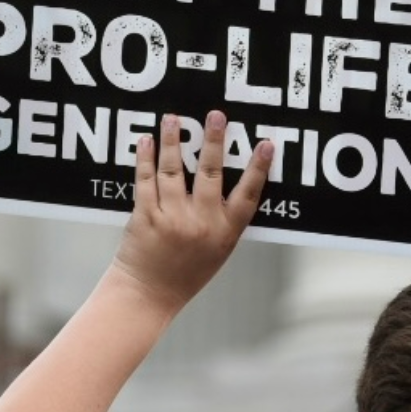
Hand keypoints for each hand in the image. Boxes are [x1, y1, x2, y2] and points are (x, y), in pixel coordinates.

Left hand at [112, 111, 271, 313]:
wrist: (148, 295)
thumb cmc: (184, 275)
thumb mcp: (216, 252)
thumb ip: (224, 222)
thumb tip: (230, 183)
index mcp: (224, 233)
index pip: (248, 195)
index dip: (258, 168)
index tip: (265, 144)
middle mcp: (201, 224)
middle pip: (211, 173)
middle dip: (214, 141)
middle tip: (217, 116)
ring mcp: (172, 218)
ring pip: (174, 170)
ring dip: (173, 141)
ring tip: (173, 119)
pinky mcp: (145, 216)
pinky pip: (146, 180)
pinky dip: (145, 158)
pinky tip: (147, 141)